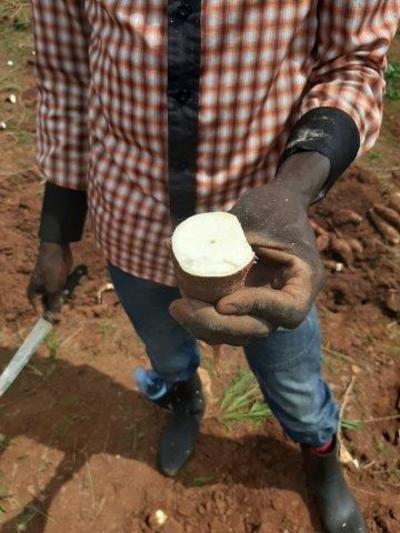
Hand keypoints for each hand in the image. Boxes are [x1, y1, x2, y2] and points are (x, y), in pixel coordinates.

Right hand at [27, 242, 72, 313]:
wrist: (57, 249)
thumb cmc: (52, 268)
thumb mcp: (54, 288)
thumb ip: (54, 303)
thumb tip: (54, 317)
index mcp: (33, 295)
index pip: (41, 312)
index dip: (50, 316)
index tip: (59, 320)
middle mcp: (40, 292)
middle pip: (51, 306)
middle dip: (60, 304)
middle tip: (65, 296)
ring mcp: (50, 286)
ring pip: (59, 298)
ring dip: (66, 295)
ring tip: (67, 286)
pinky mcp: (59, 281)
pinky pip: (65, 290)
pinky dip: (69, 288)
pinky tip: (72, 282)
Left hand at [170, 153, 328, 344]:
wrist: (280, 205)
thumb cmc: (272, 205)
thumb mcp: (254, 215)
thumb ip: (223, 236)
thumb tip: (169, 246)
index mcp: (304, 279)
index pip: (287, 309)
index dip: (254, 308)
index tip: (222, 302)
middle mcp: (289, 300)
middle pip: (258, 328)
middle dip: (217, 324)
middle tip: (180, 307)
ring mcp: (268, 307)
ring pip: (240, 332)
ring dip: (206, 328)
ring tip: (177, 308)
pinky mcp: (249, 305)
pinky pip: (229, 323)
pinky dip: (206, 320)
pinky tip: (182, 306)